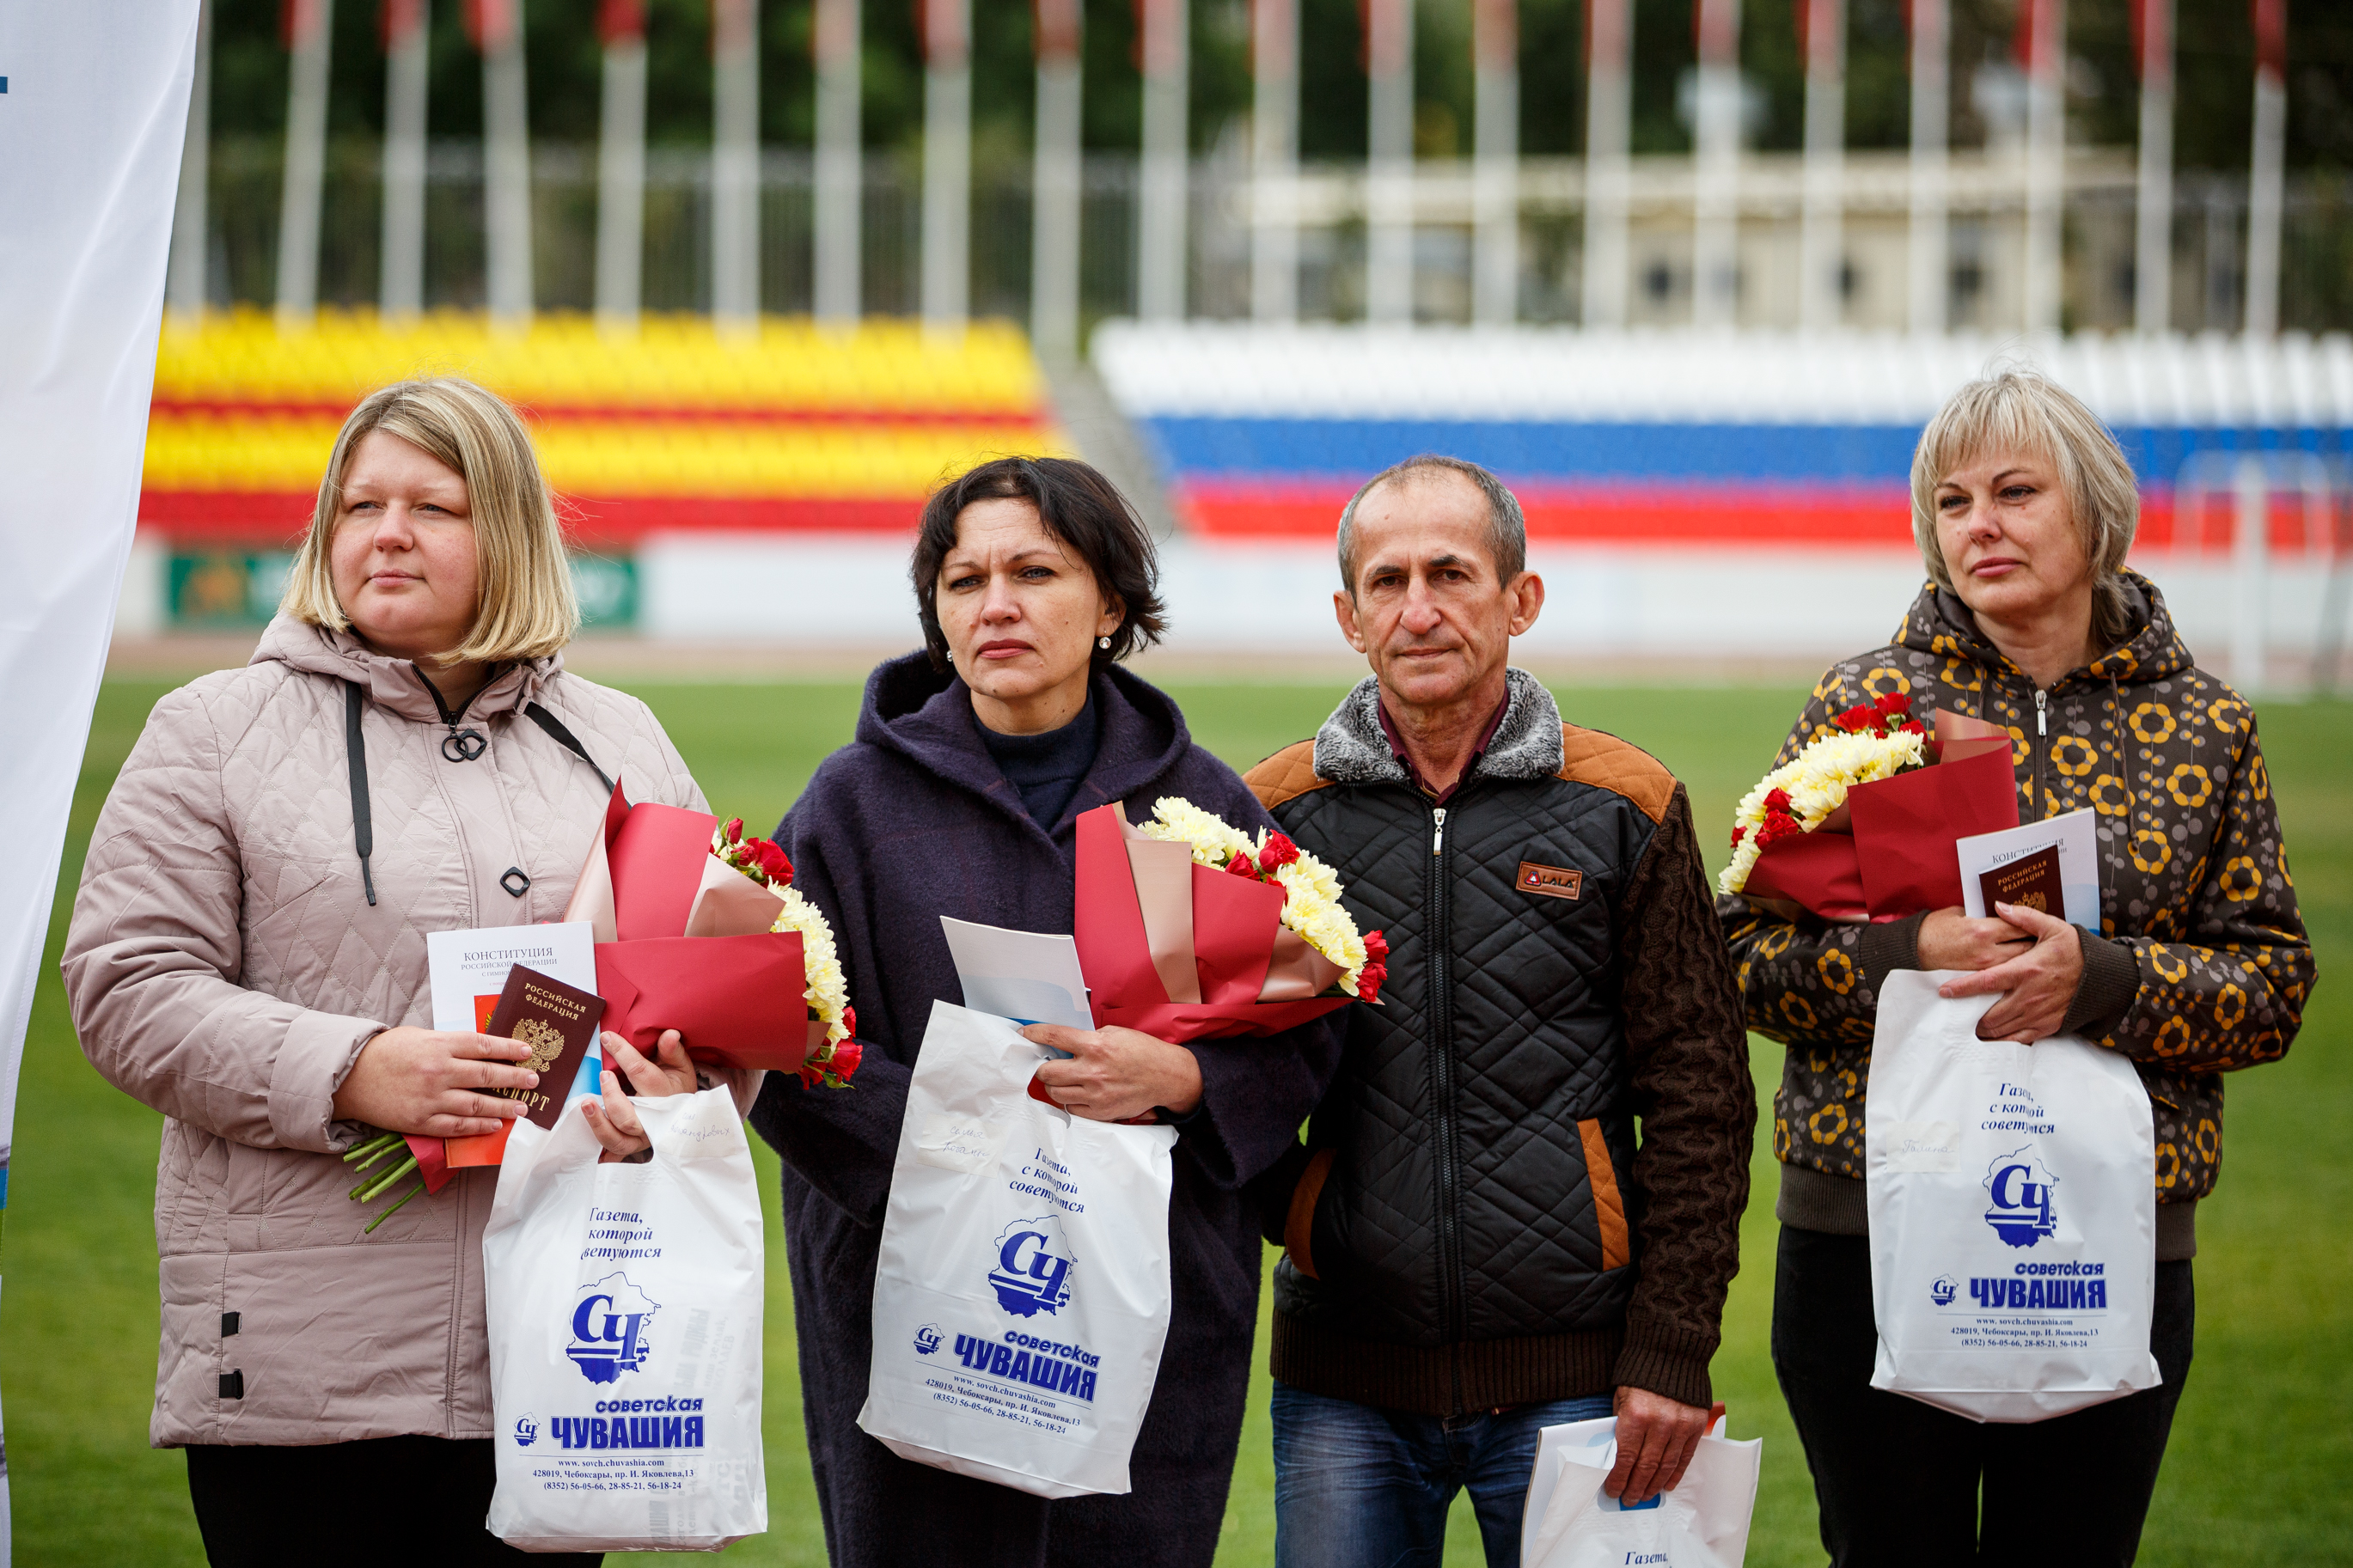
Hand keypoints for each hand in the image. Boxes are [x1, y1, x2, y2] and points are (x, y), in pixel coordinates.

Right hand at [331, 1026, 538, 1137]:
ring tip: (522, 1109)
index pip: (484, 1045)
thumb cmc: (387, 1052)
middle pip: (487, 1075)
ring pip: (477, 1105)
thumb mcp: (420, 1036)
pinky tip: (494, 1126)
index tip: (528, 1052)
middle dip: (515, 1079)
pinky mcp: (421, 1121)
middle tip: (534, 1081)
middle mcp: (438, 1071)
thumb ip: (451, 1044)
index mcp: (439, 1045)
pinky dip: (478, 1127)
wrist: (349, 1077)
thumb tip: (485, 1050)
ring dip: (504, 1107)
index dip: (509, 1049)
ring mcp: (431, 1098)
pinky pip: (457, 1127)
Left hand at [581, 1031, 695, 1161]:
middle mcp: (653, 1121)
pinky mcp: (631, 1147)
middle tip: (603, 1074)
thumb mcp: (680, 1066)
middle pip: (628, 1117)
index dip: (623, 1053)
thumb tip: (669, 1034)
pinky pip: (613, 1151)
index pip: (641, 1074)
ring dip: (598, 1124)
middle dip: (611, 1097)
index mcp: (666, 1095)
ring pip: (617, 1140)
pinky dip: (600, 1148)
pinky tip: (589, 1136)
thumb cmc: (677, 1085)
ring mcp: (641, 1137)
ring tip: (586, 1104)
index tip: (607, 1038)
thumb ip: (672, 1050)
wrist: (685, 1115)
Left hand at [1019, 1024, 1202, 1122]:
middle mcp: (1092, 1071)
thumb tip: (1063, 1042)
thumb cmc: (1142, 1052)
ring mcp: (1095, 1094)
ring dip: (1054, 1085)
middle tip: (1047, 1064)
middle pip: (1046, 1072)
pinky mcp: (1100, 1112)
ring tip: (1063, 1080)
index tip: (1025, 1034)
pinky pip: (1070, 1108)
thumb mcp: (1115, 1033)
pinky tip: (1078, 1092)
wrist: (1166, 1077)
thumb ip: (1089, 1038)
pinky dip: (1070, 1100)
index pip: (1054, 1037)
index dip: (1035, 1034)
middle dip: (1043, 1066)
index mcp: (1096, 1046)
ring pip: (1054, 1093)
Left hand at [1606, 1386, 1710, 1503]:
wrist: (1670, 1353)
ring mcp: (1680, 1426)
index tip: (1612, 1490)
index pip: (1625, 1458)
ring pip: (1666, 1466)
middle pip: (1646, 1467)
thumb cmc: (1639, 1376)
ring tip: (1645, 1496)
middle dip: (1635, 1487)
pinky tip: (1667, 1485)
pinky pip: (1685, 1457)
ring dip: (1654, 1485)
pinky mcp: (1696, 1426)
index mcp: (1635, 1415)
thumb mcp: (1621, 1398)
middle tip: (1629, 1499)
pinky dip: (1675, 1474)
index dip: (1618, 1478)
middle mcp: (1659, 1423)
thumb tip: (1616, 1456)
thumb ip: (1620, 1425)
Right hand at [1916, 906, 2032, 971]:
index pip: (2019, 925)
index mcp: (1984, 928)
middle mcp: (1989, 950)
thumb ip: (1981, 914)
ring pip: (2018, 964)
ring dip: (2028, 959)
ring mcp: (1985, 967)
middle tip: (2045, 941)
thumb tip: (1999, 913)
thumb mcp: (1957, 913)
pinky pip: (2004, 976)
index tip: (2039, 923)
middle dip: (2036, 944)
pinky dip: (2012, 971)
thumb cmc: (1933, 930)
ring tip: (2037, 956)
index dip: (2032, 924)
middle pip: (2025, 947)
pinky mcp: (1978, 979)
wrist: (1913, 952)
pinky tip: (2018, 969)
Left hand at [1938, 902, 2083, 1043]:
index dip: (1962, 988)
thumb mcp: (2052, 927)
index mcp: (2025, 970)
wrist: (2105, 976)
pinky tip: (1997, 1038)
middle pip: (1990, 1014)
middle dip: (1971, 1018)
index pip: (1985, 981)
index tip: (1945, 991)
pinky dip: (2006, 1040)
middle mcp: (2029, 995)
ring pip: (2003, 1030)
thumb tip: (1999, 905)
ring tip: (1974, 1028)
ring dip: (1986, 1031)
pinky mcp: (2048, 1025)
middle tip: (1959, 1015)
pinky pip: (2021, 1039)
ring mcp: (2039, 1013)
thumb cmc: (2076, 951)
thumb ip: (2024, 917)